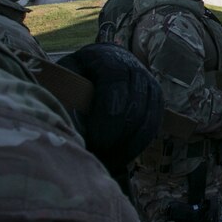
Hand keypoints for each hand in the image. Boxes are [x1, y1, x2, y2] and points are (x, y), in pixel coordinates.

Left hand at [56, 43, 163, 174]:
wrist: (101, 62)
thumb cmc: (77, 73)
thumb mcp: (65, 75)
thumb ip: (65, 93)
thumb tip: (64, 123)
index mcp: (108, 59)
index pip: (115, 84)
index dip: (108, 115)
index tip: (96, 140)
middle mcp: (134, 68)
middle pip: (135, 105)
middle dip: (119, 135)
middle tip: (102, 157)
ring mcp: (149, 83)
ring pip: (148, 117)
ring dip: (131, 143)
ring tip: (111, 162)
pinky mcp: (156, 98)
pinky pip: (154, 124)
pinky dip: (140, 143)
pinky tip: (124, 157)